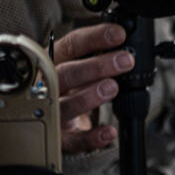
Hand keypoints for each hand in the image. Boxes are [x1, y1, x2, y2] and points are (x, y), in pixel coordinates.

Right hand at [53, 23, 133, 153]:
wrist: (49, 116)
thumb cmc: (67, 84)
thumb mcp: (75, 63)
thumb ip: (96, 53)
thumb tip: (125, 40)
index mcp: (54, 61)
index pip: (71, 45)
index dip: (95, 38)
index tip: (119, 34)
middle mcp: (49, 85)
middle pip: (66, 74)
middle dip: (96, 66)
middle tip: (125, 61)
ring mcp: (52, 112)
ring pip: (65, 105)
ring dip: (90, 96)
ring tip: (113, 87)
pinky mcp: (60, 138)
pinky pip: (74, 140)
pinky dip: (92, 137)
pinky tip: (109, 131)